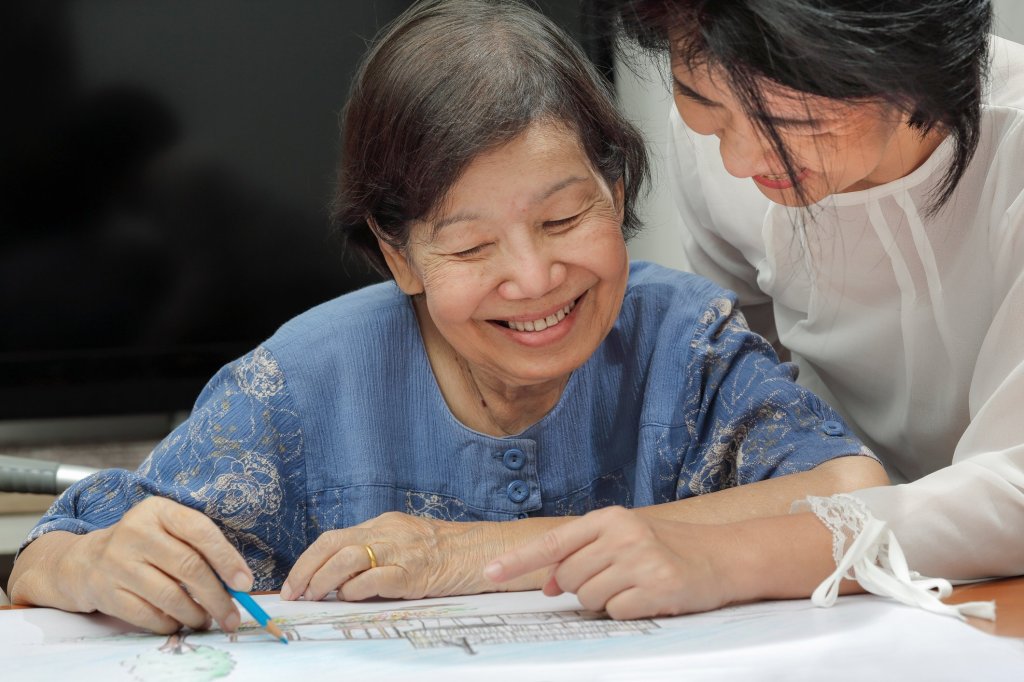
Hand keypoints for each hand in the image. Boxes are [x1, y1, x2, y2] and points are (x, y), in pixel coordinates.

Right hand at [40, 497, 251, 633]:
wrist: (85, 561)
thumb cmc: (143, 543)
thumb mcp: (167, 528)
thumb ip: (199, 545)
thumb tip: (237, 580)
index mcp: (158, 510)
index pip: (200, 531)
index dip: (227, 559)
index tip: (245, 584)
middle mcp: (135, 533)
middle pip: (189, 567)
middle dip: (217, 596)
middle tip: (232, 615)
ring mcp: (118, 563)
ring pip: (170, 596)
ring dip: (196, 614)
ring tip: (208, 620)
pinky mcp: (106, 593)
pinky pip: (148, 616)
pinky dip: (170, 624)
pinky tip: (180, 623)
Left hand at [282, 512, 502, 601]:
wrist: (481, 551)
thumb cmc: (444, 552)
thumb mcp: (405, 542)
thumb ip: (376, 553)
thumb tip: (340, 578)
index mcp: (382, 524)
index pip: (334, 537)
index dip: (308, 560)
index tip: (294, 582)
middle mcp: (387, 533)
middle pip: (333, 544)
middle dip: (306, 569)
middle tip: (294, 593)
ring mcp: (400, 551)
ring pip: (348, 558)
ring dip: (323, 580)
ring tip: (314, 597)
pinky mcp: (412, 572)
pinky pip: (375, 578)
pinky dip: (355, 589)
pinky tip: (349, 598)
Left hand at [483, 506, 741, 618]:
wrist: (724, 556)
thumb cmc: (669, 547)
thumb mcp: (624, 540)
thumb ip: (584, 555)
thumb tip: (548, 584)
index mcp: (610, 518)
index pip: (553, 541)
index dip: (519, 560)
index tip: (490, 573)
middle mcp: (622, 534)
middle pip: (569, 578)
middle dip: (582, 587)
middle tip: (614, 580)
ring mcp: (640, 560)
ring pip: (589, 598)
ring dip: (605, 601)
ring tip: (634, 586)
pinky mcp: (658, 586)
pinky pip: (617, 612)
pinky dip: (626, 612)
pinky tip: (648, 597)